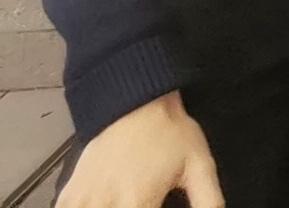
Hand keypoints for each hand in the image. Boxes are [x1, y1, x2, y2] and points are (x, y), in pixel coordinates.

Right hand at [58, 95, 220, 207]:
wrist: (136, 104)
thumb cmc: (169, 133)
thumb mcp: (201, 166)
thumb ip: (208, 202)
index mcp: (138, 201)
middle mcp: (105, 204)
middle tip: (143, 205)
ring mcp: (82, 202)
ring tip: (126, 204)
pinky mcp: (67, 197)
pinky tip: (104, 206)